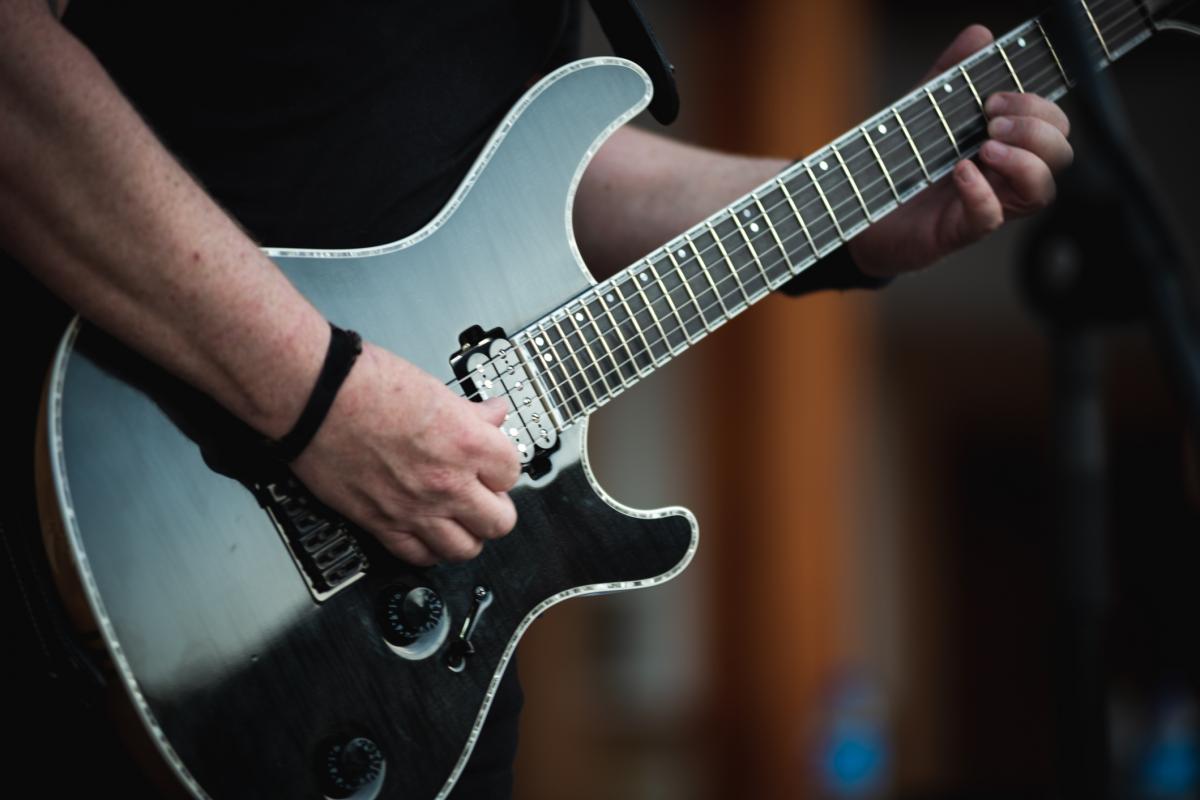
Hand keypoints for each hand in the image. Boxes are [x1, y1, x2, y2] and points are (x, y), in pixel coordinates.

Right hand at [291, 342, 520, 565]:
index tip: (494, 465)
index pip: (513, 472)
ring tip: (460, 518)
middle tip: (485, 495)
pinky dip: (429, 549)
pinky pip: (420, 556)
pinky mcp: (381, 523)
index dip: (503, 467)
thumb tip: (493, 415)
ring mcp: (415, 508)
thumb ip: (470, 412)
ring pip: (466, 549)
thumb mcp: (434, 388)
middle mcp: (446, 482)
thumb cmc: (364, 384)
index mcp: (466, 443)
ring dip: (468, 535)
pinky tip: (428, 533)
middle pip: (499, 522)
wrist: (313, 397)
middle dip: (496, 508)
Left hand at [849, 25, 1073, 275]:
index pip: (1053, 124)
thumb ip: (952, 74)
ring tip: (986, 146)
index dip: (1039, 107)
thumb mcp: (924, 108)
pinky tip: (962, 172)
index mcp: (1008, 144)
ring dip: (1024, 162)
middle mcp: (1006, 176)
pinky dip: (982, 193)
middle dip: (1036, 130)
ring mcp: (988, 204)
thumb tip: (979, 35)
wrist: (858, 203)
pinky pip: (990, 217)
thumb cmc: (901, 161)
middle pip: (1060, 154)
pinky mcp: (959, 231)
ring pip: (1041, 191)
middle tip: (992, 121)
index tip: (994, 97)